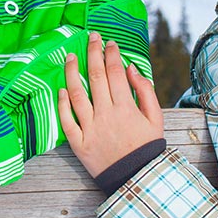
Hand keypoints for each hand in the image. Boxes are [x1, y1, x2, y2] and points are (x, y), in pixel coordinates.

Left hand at [58, 31, 162, 178]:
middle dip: (93, 53)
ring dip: (72, 72)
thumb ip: (145, 92)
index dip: (111, 54)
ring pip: (77, 94)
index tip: (109, 42)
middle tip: (90, 37)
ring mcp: (91, 129)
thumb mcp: (156, 119)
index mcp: (126, 108)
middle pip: (96, 77)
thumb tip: (131, 68)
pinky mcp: (79, 143)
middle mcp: (106, 115)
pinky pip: (67, 121)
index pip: (115, 73)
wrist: (136, 179)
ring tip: (70, 56)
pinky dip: (62, 104)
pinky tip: (61, 89)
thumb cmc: (147, 146)